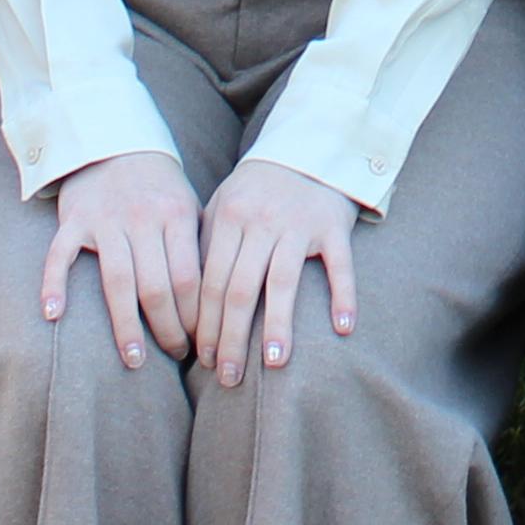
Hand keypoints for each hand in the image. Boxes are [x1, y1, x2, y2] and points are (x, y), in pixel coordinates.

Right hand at [43, 149, 203, 367]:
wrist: (115, 141)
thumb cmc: (159, 187)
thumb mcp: (188, 207)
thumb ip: (198, 249)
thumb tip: (218, 305)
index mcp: (176, 216)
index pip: (189, 278)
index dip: (196, 317)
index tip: (202, 343)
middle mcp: (142, 218)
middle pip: (156, 286)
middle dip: (168, 329)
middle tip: (176, 357)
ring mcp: (106, 219)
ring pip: (117, 280)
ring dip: (126, 325)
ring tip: (135, 359)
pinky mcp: (74, 218)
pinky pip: (61, 254)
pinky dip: (55, 283)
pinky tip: (53, 316)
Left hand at [196, 160, 363, 386]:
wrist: (310, 147)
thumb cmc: (258, 189)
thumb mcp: (224, 206)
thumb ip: (205, 246)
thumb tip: (182, 305)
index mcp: (229, 218)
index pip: (210, 281)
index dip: (204, 325)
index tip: (202, 361)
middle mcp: (261, 221)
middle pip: (240, 289)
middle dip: (231, 338)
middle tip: (228, 377)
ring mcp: (299, 223)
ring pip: (283, 281)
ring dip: (277, 324)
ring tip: (273, 363)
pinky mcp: (334, 225)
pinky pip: (339, 265)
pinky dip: (342, 295)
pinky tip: (342, 328)